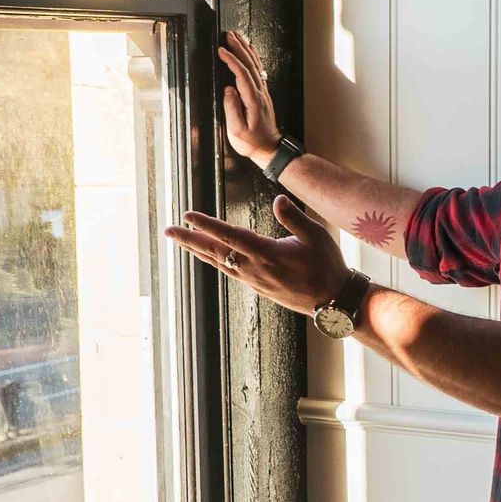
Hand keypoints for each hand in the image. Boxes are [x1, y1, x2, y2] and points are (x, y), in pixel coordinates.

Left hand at [164, 195, 349, 317]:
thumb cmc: (327, 266)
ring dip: (197, 250)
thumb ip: (294, 218)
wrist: (332, 301)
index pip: (231, 236)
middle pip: (216, 252)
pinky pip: (227, 270)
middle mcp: (255, 269)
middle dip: (190, 240)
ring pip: (218, 262)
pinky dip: (212, 259)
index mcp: (269, 254)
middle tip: (168, 230)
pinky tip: (205, 254)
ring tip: (179, 239)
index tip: (188, 215)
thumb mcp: (317, 236)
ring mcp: (254, 280)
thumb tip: (278, 200)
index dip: (208, 225)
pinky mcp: (256, 286)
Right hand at [218, 30, 280, 166]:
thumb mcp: (237, 131)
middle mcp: (260, 93)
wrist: (269, 148)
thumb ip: (232, 109)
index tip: (221, 51)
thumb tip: (228, 89)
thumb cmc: (252, 142)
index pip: (242, 74)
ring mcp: (263, 92)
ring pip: (255, 65)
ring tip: (237, 37)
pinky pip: (257, 70)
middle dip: (239, 48)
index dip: (231, 60)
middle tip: (228, 35)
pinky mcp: (262, 93)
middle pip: (250, 64)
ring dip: (246, 49)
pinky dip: (253, 57)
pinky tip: (249, 51)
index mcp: (253, 100)